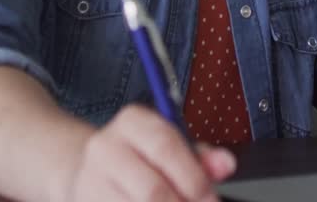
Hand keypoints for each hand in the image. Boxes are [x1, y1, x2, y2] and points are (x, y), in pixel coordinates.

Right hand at [62, 105, 236, 201]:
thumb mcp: (170, 146)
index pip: (165, 146)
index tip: (210, 198)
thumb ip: (200, 157)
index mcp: (131, 122)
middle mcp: (105, 148)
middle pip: (152, 190)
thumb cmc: (140, 158)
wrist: (90, 172)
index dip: (193, 178)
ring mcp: (90, 182)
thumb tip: (225, 164)